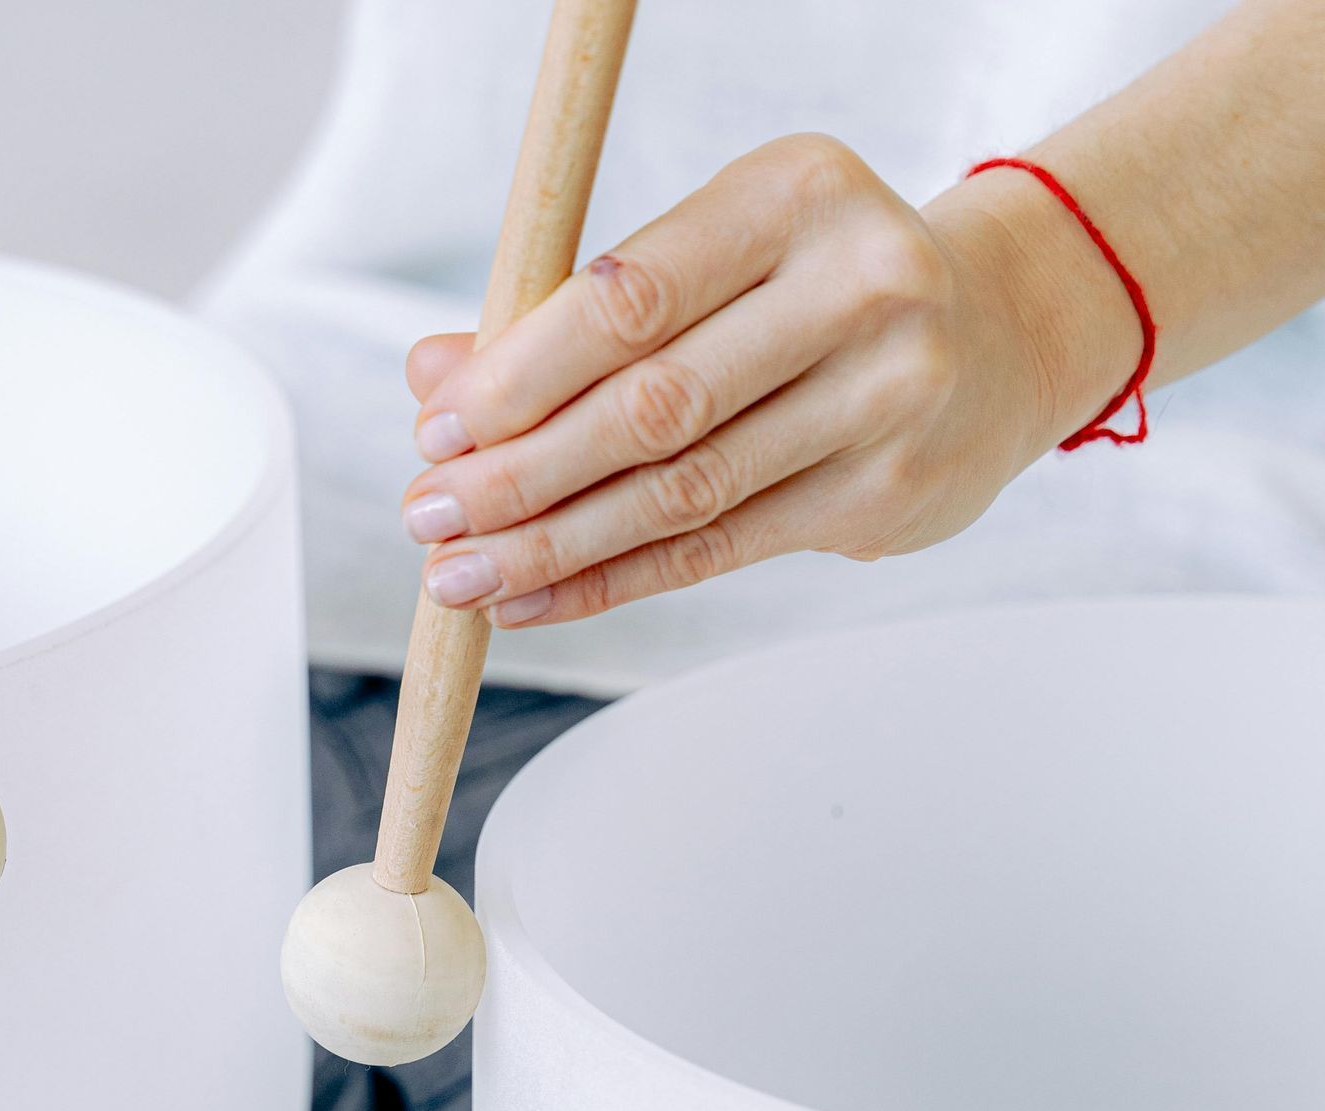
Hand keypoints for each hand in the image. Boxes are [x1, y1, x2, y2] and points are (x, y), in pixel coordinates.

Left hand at [400, 134, 1132, 627]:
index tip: (439, 427)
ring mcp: (888, 397)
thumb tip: (433, 375)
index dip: (521, 374)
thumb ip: (568, 311)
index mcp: (794, 194)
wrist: (998, 334)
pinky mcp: (888, 492)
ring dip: (552, 544)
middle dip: (520, 474)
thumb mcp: (706, 256)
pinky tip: (536, 599)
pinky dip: (613, 580)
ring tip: (463, 576)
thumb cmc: (809, 285)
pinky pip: (719, 550)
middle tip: (430, 516)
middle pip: (653, 405)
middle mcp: (859, 288)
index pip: (630, 297)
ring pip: (683, 492)